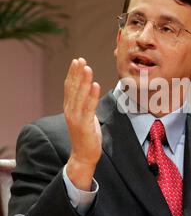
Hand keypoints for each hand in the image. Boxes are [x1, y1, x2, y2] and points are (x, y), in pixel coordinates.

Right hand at [64, 57, 101, 189]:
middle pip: (73, 88)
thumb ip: (86, 105)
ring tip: (87, 68)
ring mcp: (76, 118)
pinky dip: (92, 95)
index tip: (77, 61)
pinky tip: (96, 85)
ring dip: (84, 81)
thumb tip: (91, 93)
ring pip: (79, 95)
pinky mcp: (84, 124)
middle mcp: (70, 111)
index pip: (70, 87)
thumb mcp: (86, 117)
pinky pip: (89, 107)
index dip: (73, 73)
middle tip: (81, 59)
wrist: (83, 156)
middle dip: (77, 73)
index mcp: (70, 108)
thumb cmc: (86, 136)